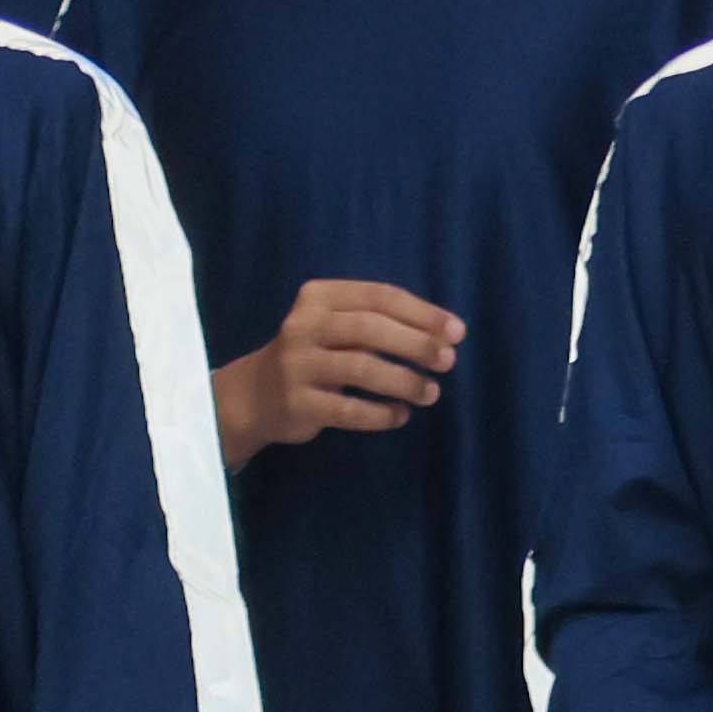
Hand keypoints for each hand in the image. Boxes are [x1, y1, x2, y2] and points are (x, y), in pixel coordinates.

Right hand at [217, 276, 465, 460]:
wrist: (255, 395)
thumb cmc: (317, 355)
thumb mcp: (339, 327)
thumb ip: (384, 324)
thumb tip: (447, 334)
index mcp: (319, 297)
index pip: (379, 296)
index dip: (424, 313)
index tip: (457, 332)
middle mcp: (303, 325)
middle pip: (371, 328)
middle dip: (417, 344)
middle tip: (447, 361)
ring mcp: (296, 365)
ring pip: (362, 369)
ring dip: (405, 381)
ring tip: (431, 392)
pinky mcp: (296, 403)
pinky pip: (350, 410)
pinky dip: (382, 414)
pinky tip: (401, 415)